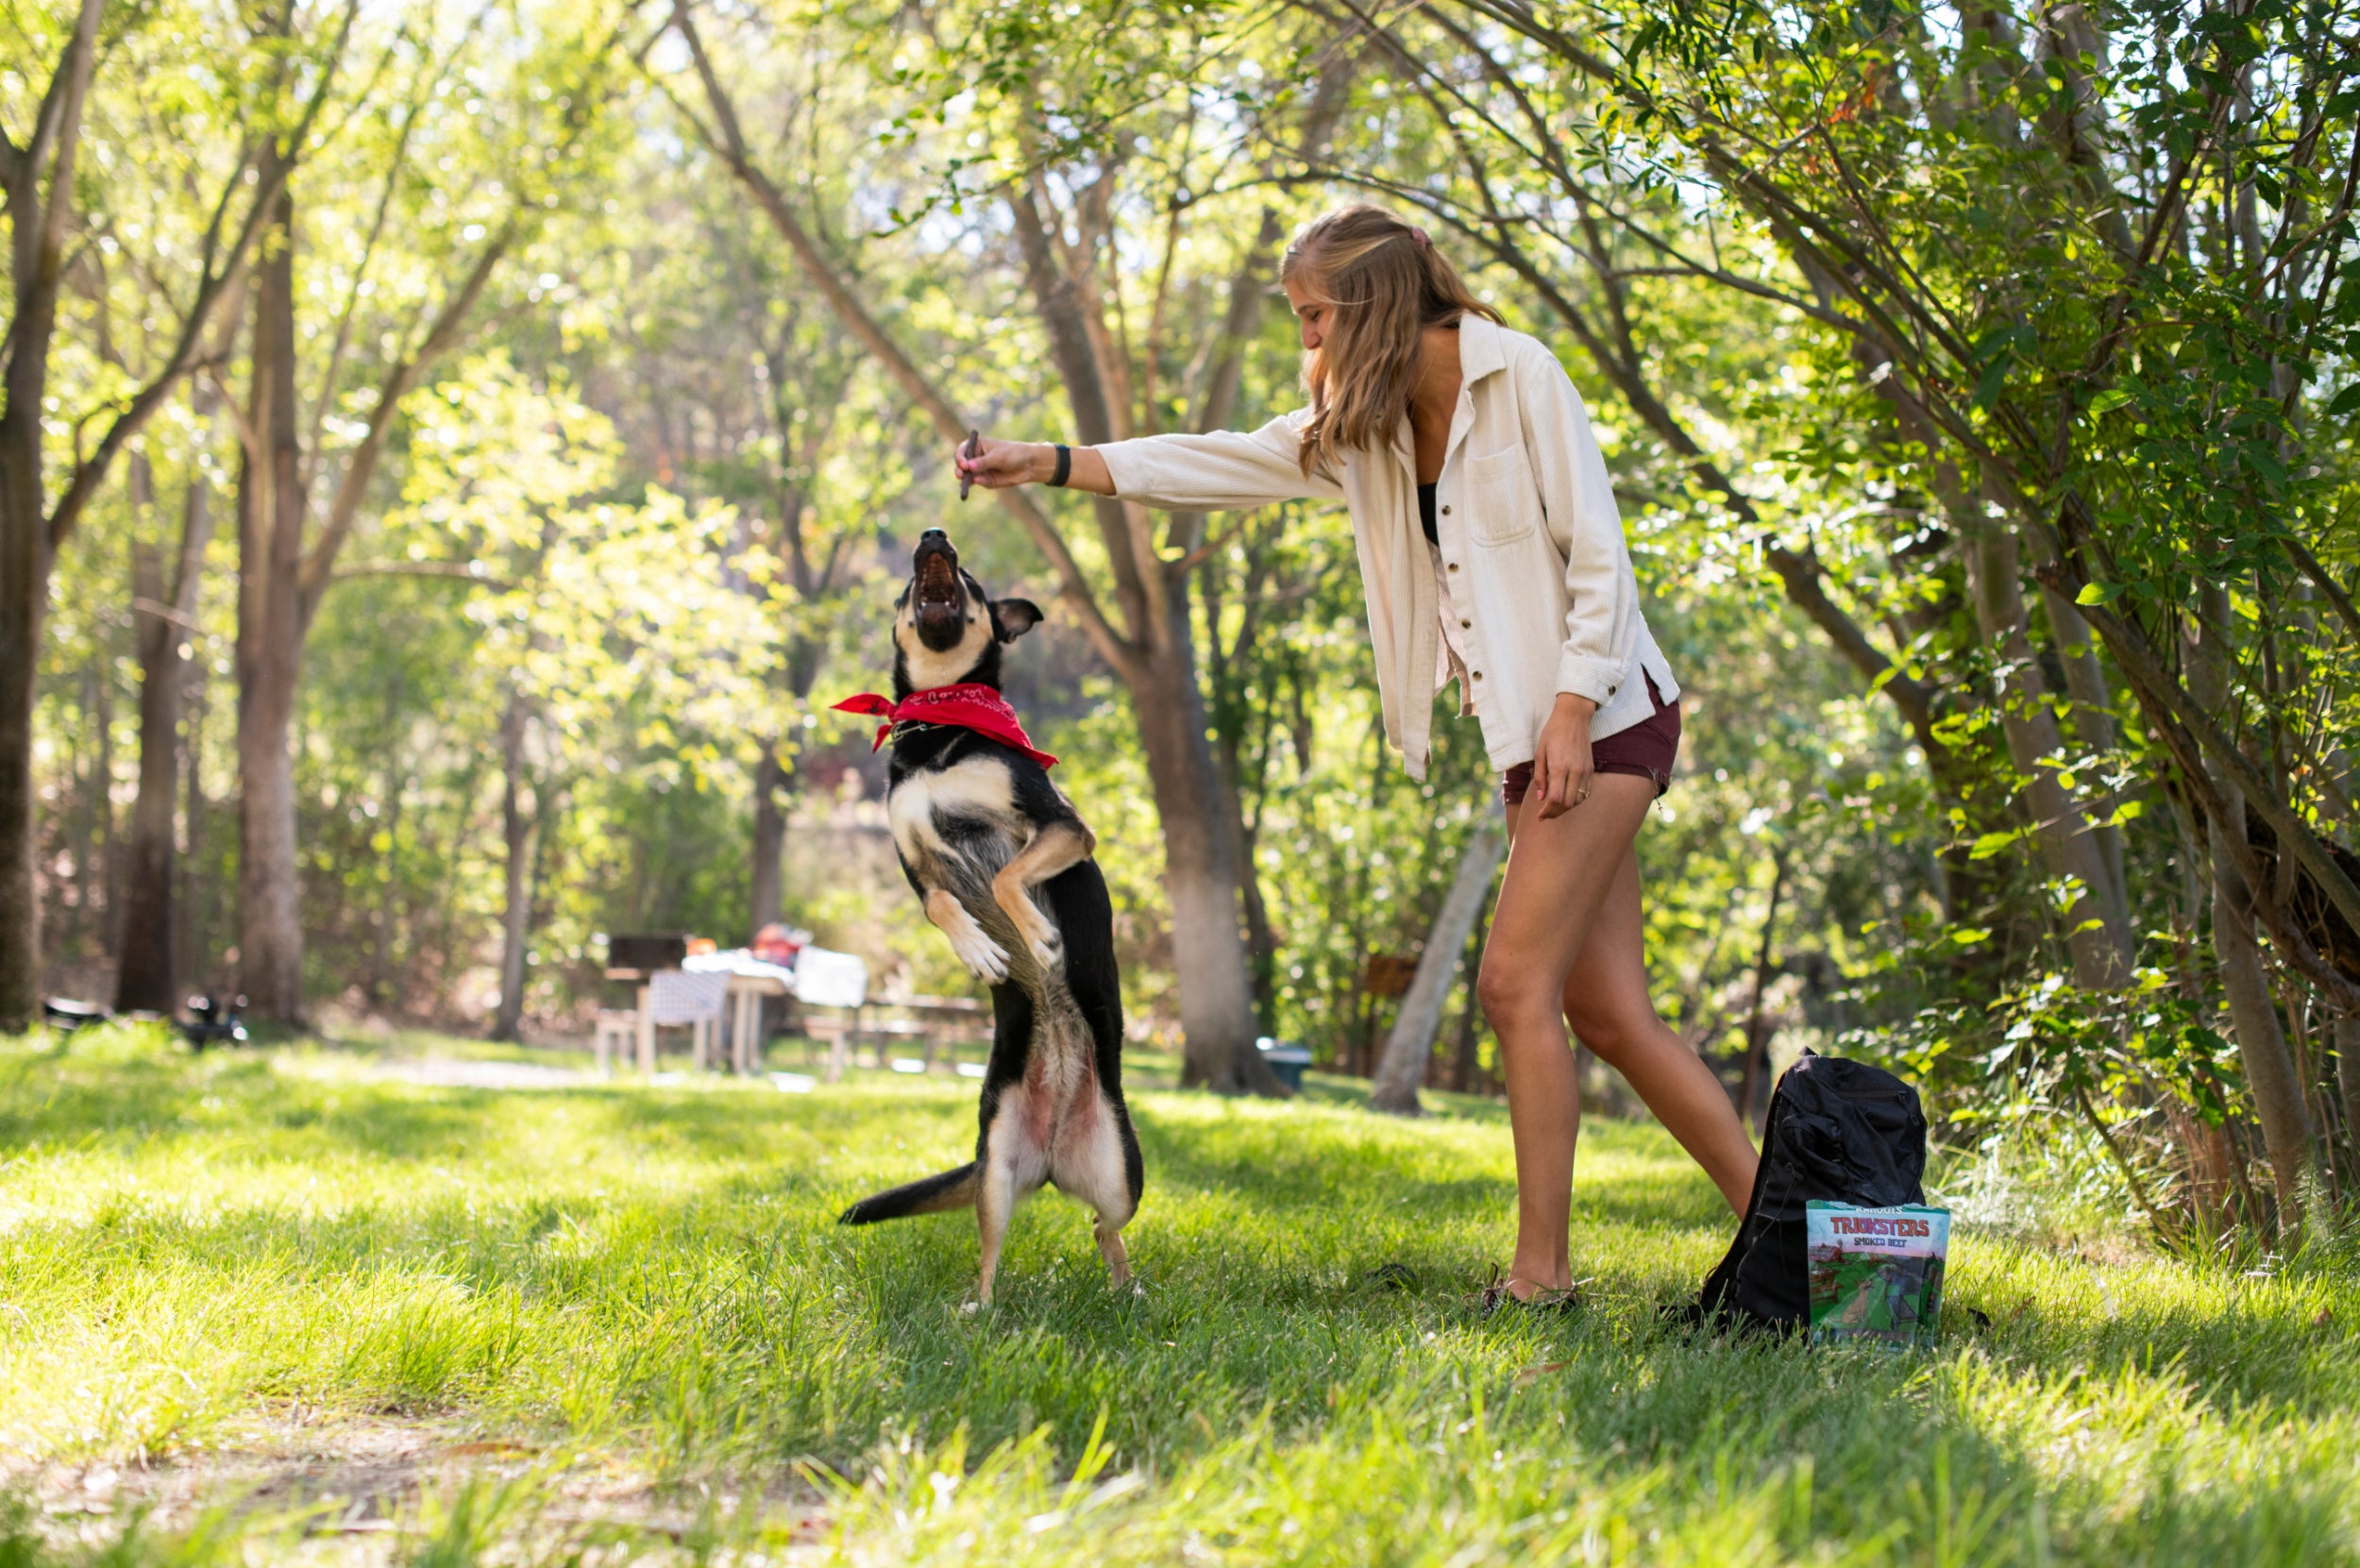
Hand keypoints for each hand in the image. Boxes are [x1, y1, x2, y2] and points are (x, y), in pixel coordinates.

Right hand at [955, 436, 1050, 490]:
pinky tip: (978, 482)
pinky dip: (976, 482)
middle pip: (961, 464)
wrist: (1029, 465)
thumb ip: (984, 462)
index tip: (964, 465)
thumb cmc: (1014, 454)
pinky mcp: (985, 480)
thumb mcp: (999, 457)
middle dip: (960, 469)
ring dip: (965, 479)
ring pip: (967, 475)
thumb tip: (969, 468)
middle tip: (960, 475)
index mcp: (976, 446)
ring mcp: (979, 469)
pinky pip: (977, 482)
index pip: (962, 450)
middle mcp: (975, 457)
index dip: (960, 457)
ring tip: (965, 482)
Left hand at [1527, 694, 1596, 820]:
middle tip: (1546, 815)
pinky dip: (1577, 800)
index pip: (1555, 798)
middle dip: (1555, 813)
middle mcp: (1575, 771)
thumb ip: (1540, 777)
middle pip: (1568, 803)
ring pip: (1579, 800)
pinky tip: (1567, 799)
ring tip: (1555, 808)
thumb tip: (1541, 797)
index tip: (1540, 816)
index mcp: (1559, 766)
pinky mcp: (1591, 770)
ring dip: (1566, 808)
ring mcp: (1585, 771)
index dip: (1547, 811)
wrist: (1574, 718)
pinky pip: (1586, 793)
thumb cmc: (1553, 733)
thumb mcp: (1539, 752)